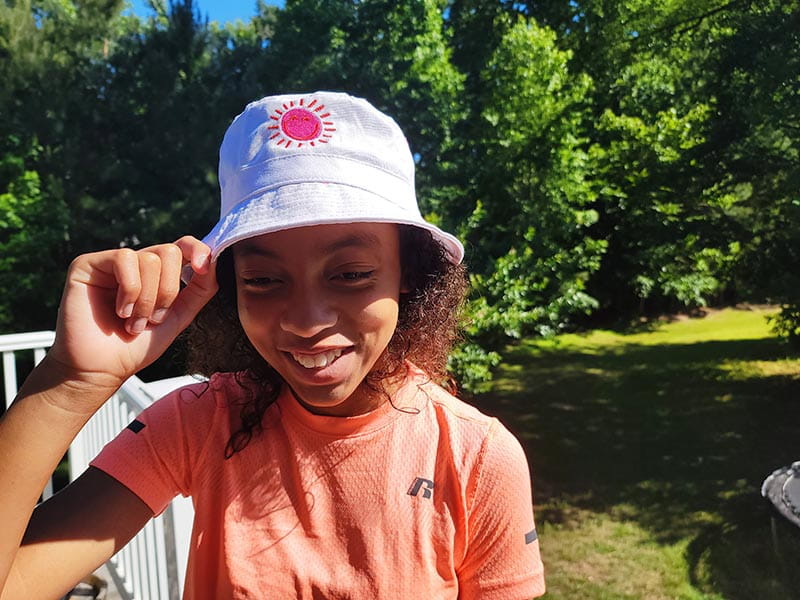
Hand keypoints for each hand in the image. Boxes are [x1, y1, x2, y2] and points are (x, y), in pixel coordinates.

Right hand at [46, 236, 218, 391]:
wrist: (102, 370)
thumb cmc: (134, 348)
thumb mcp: (177, 318)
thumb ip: (198, 291)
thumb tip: (214, 262)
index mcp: (156, 274)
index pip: (182, 246)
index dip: (198, 251)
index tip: (204, 269)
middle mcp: (134, 264)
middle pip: (170, 252)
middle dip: (169, 291)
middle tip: (153, 319)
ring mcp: (110, 263)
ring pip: (150, 260)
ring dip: (148, 300)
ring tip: (133, 322)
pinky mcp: (87, 264)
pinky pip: (125, 259)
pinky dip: (130, 291)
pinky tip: (120, 311)